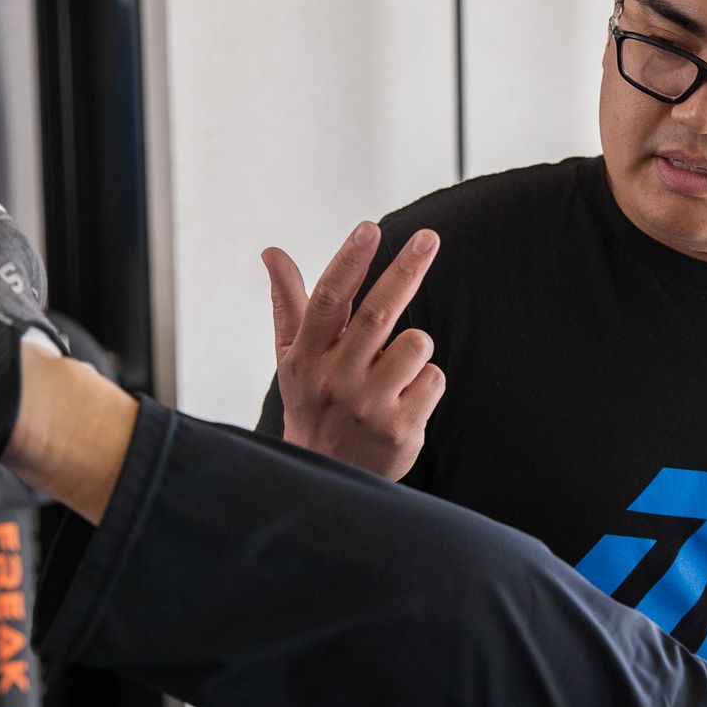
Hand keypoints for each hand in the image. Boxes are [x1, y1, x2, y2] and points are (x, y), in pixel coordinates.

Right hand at [262, 221, 442, 480]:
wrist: (328, 478)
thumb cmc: (314, 403)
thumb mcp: (292, 358)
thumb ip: (289, 303)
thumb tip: (272, 251)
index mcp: (305, 357)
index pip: (328, 300)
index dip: (349, 262)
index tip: (370, 228)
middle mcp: (334, 380)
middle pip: (377, 314)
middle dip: (406, 271)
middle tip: (429, 238)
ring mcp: (367, 406)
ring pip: (415, 343)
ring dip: (416, 344)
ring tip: (396, 366)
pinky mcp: (399, 430)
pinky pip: (434, 378)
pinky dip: (427, 380)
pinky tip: (406, 399)